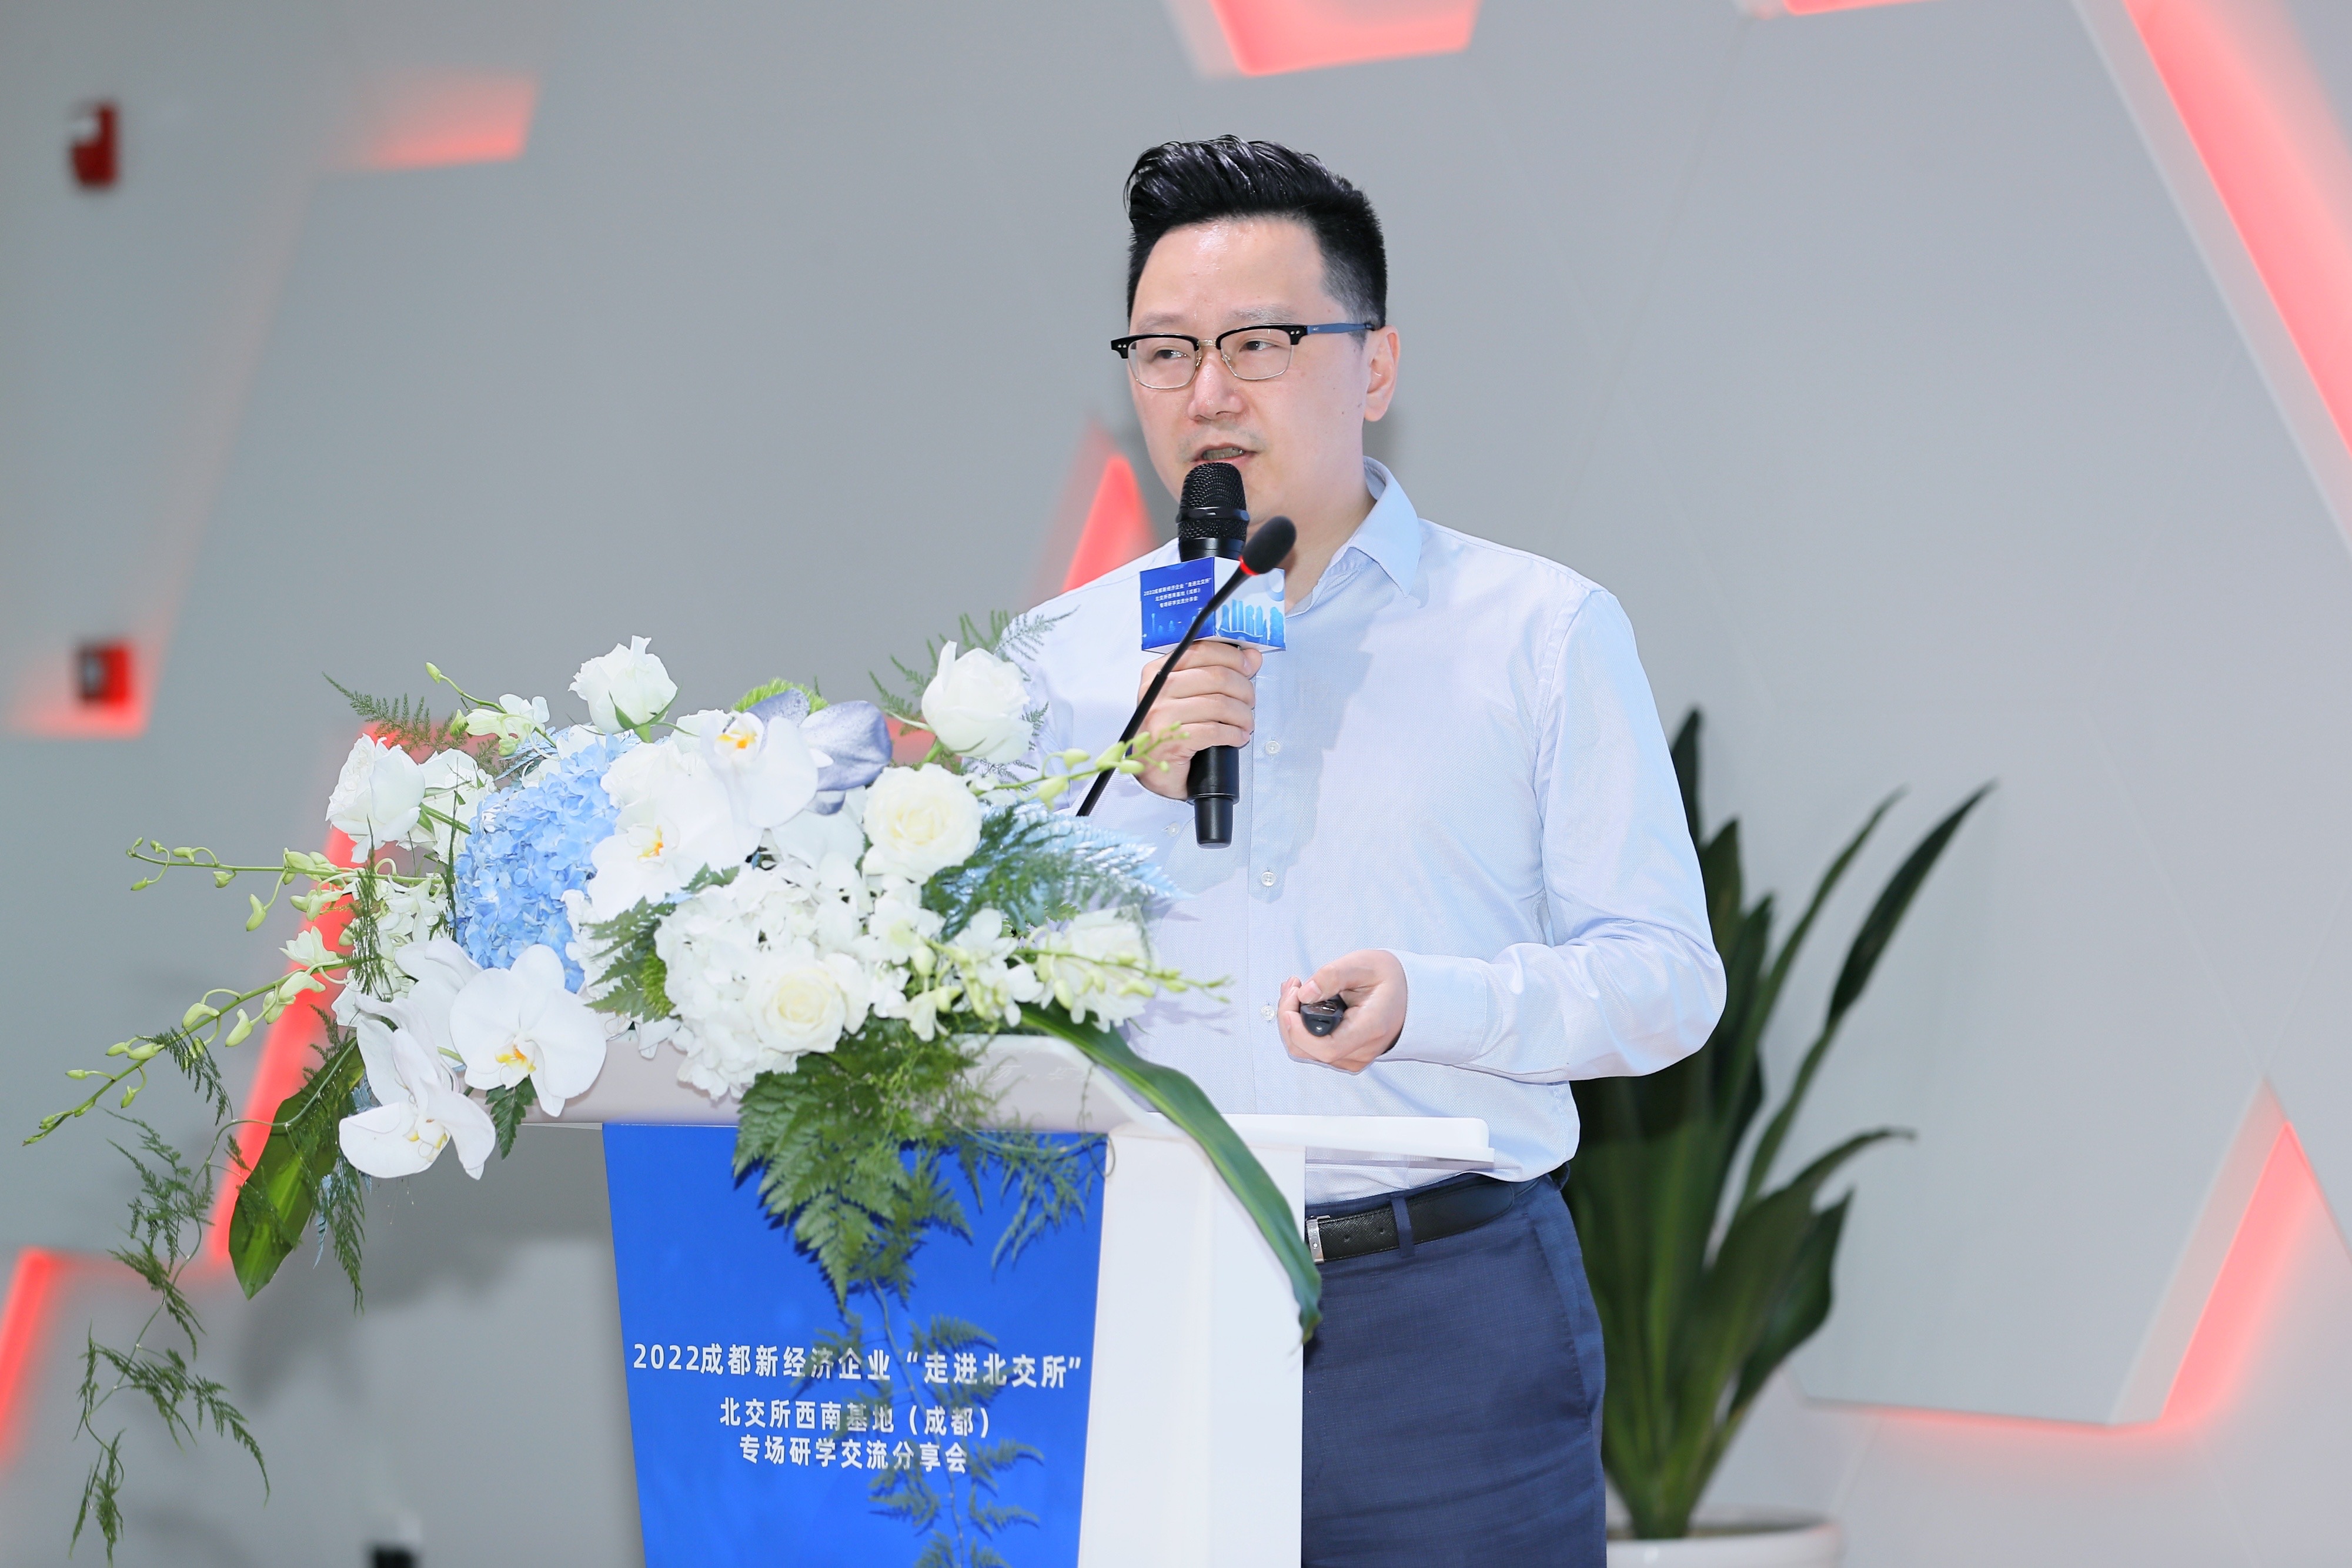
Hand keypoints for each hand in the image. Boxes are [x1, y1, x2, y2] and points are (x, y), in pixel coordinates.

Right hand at [1134, 642, 1262, 801]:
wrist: (1152, 770)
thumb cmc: (1170, 730)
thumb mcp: (1189, 695)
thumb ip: (1217, 672)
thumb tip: (1252, 656)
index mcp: (1159, 672)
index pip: (1201, 651)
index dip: (1232, 656)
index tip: (1250, 665)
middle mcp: (1157, 690)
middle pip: (1215, 676)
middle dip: (1243, 689)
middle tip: (1250, 701)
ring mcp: (1161, 715)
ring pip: (1219, 704)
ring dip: (1242, 715)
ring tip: (1246, 723)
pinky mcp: (1171, 741)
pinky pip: (1214, 731)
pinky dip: (1234, 734)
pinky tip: (1238, 737)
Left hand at [1278, 951, 1406, 1072]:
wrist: (1408, 995)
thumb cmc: (1390, 979)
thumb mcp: (1364, 965)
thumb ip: (1333, 975)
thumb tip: (1305, 993)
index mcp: (1370, 1028)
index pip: (1327, 1048)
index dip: (1299, 1032)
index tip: (1289, 1007)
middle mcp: (1362, 1050)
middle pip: (1309, 1051)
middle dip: (1289, 1019)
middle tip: (1292, 986)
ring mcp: (1354, 1057)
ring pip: (1306, 1052)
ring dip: (1292, 1022)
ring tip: (1296, 989)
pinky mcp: (1346, 1056)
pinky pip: (1313, 1050)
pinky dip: (1300, 1028)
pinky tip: (1303, 1003)